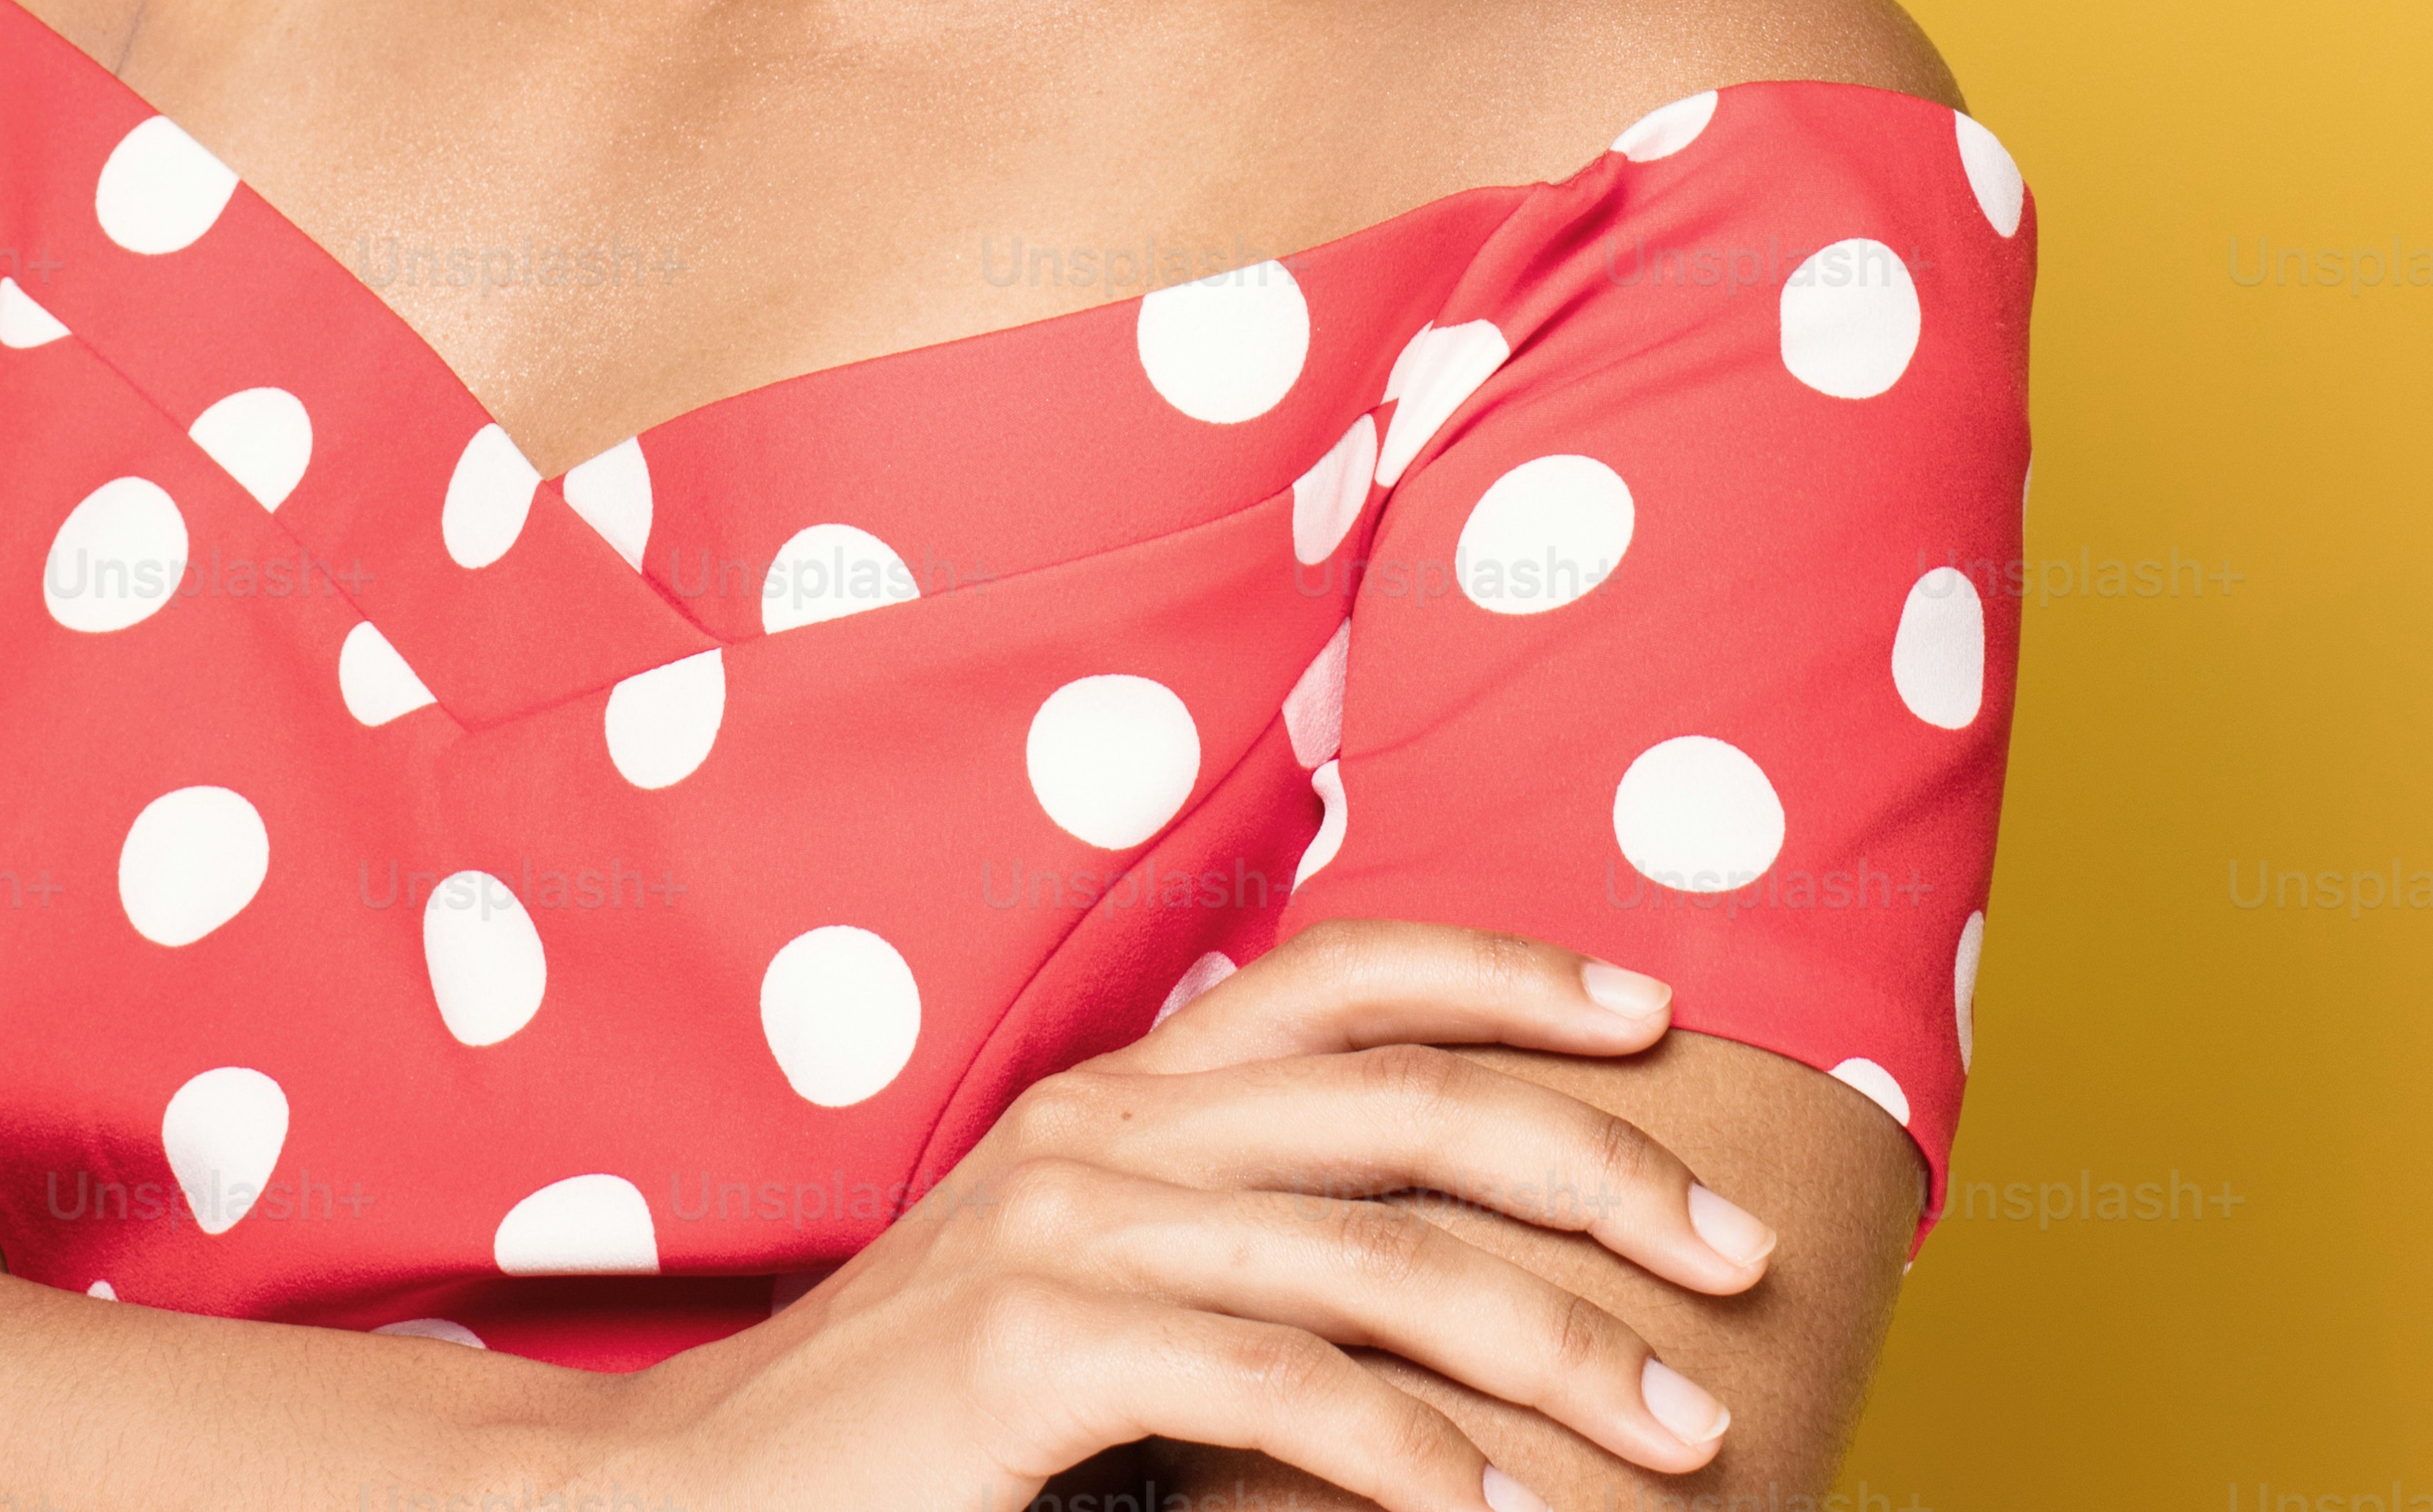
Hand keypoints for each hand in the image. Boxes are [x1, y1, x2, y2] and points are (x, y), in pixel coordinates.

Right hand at [557, 917, 1775, 1511]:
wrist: (691, 1492)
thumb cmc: (915, 1424)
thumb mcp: (1088, 1297)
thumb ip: (1230, 1259)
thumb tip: (1427, 1279)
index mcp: (1121, 1092)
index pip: (1349, 976)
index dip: (1513, 973)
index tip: (1659, 1016)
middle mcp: (1104, 1127)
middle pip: (1413, 1105)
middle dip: (1606, 1176)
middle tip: (1741, 1260)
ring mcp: (1064, 1230)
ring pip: (1379, 1257)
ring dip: (1556, 1349)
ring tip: (1679, 1432)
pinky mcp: (1035, 1348)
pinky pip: (1275, 1386)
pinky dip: (1408, 1453)